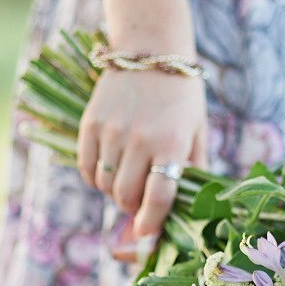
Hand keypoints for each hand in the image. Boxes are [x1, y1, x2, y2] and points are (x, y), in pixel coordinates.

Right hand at [77, 68, 208, 245]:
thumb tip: (188, 209)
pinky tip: (108, 169)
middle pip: (126, 196)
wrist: (152, 50)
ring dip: (114, 192)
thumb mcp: (198, 132)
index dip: (152, 223)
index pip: (158, 197)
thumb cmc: (182, 97)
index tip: (148, 236)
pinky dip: (95, 176)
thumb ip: (193, 170)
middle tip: (140, 200)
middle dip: (133, 207)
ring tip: (127, 180)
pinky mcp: (90, 122)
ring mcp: (111, 130)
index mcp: (170, 144)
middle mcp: (139, 139)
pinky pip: (86, 166)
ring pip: (104, 184)